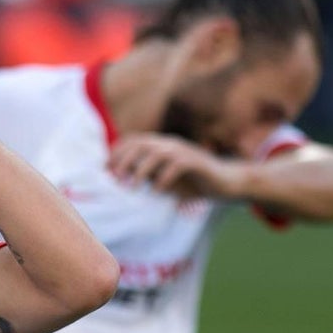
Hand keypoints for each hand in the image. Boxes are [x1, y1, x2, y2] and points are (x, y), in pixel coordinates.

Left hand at [109, 132, 245, 199]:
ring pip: (157, 154)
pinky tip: (158, 191)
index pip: (134, 140)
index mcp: (162, 145)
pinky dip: (165, 178)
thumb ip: (145, 173)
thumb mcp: (164, 177)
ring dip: (141, 170)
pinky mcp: (197, 163)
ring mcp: (185, 151)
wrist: (227, 181)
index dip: (117, 152)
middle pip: (142, 144)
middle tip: (116, 179)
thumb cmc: (193, 181)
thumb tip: (121, 176)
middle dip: (125, 161)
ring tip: (133, 188)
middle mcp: (171, 144)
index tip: (105, 169)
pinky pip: (177, 166)